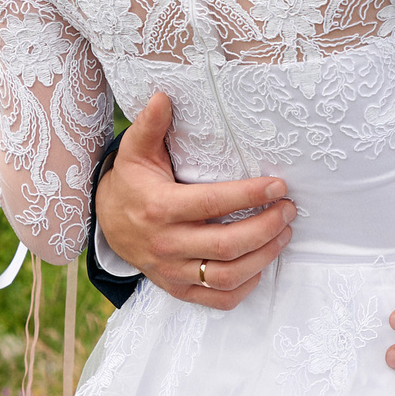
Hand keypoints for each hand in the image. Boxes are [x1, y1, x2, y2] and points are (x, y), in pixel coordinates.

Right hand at [96, 92, 295, 308]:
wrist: (106, 224)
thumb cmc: (130, 183)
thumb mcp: (135, 151)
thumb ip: (150, 125)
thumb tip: (164, 95)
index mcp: (159, 208)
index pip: (212, 203)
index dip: (249, 195)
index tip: (278, 184)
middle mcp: (166, 244)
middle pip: (226, 245)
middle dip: (265, 227)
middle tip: (288, 208)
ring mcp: (172, 272)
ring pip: (226, 275)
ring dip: (263, 256)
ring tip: (283, 232)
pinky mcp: (178, 290)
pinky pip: (218, 299)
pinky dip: (246, 286)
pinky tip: (261, 263)